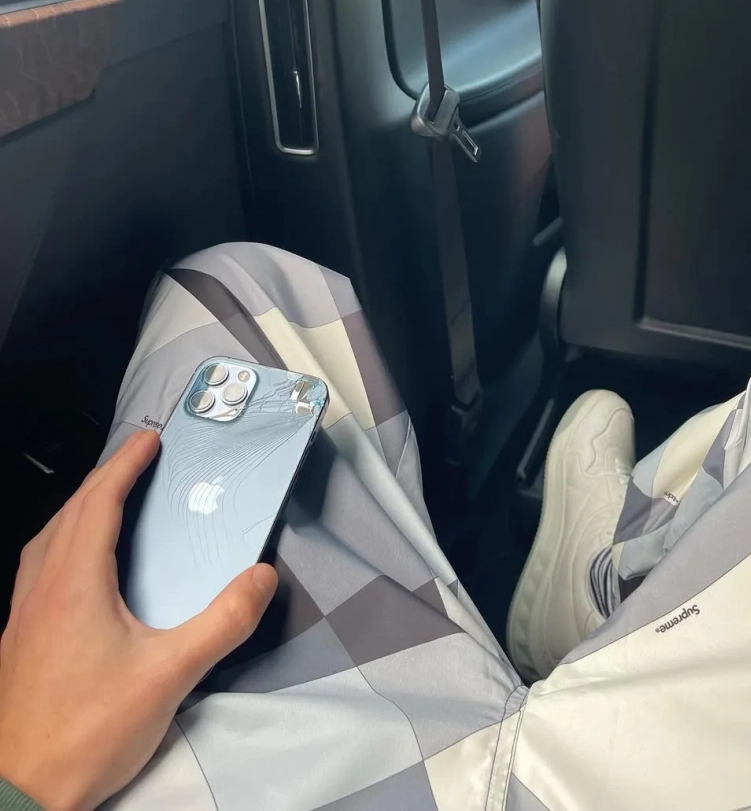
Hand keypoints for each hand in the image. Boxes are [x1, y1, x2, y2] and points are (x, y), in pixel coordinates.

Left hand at [0, 430, 277, 810]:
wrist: (19, 792)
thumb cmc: (89, 731)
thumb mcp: (169, 676)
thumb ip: (222, 623)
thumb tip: (261, 577)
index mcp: (74, 583)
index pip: (99, 502)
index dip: (125, 464)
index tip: (150, 440)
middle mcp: (41, 588)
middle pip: (70, 512)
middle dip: (105, 479)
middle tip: (138, 463)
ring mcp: (22, 614)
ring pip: (49, 539)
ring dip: (80, 509)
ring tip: (111, 504)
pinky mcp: (17, 639)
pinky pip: (39, 567)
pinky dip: (64, 542)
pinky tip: (80, 568)